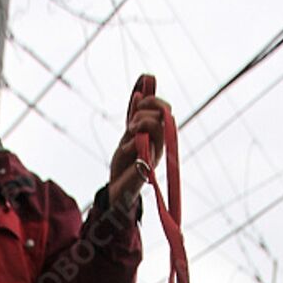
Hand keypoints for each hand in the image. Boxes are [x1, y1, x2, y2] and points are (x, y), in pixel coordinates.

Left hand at [108, 95, 169, 209]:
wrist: (117, 188)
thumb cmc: (125, 163)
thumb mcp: (129, 134)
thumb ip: (135, 116)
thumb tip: (139, 94)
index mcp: (159, 135)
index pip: (166, 110)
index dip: (153, 100)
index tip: (138, 102)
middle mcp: (161, 144)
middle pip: (165, 114)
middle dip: (146, 110)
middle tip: (131, 122)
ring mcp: (156, 155)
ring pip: (156, 126)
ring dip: (140, 123)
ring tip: (129, 132)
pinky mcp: (147, 165)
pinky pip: (142, 144)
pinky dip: (131, 143)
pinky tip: (125, 149)